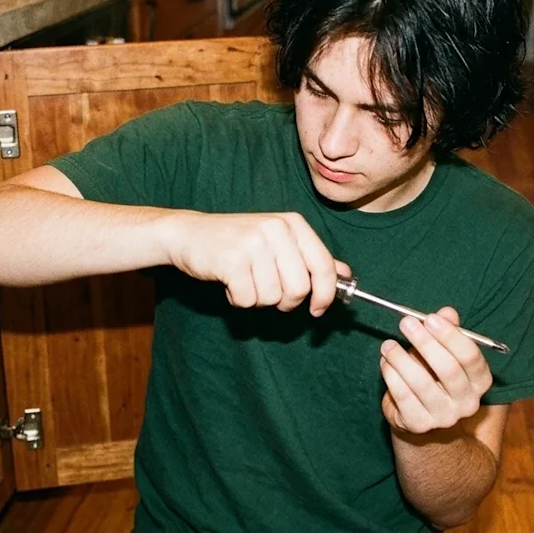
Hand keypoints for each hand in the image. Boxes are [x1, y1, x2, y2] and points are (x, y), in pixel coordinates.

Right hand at [164, 211, 349, 314]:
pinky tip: (230, 283)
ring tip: (245, 280)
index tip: (318, 309)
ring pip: (273, 297)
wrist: (189, 234)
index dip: (325, 294)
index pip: (323, 266)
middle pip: (299, 288)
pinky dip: (239, 299)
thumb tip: (344, 275)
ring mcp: (253, 243)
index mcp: (293, 224)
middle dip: (285, 301)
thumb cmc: (236, 241)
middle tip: (268, 293)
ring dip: (258, 299)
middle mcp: (276, 229)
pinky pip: (248, 300)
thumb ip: (310, 258)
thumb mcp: (278, 242)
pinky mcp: (232, 260)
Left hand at [379, 308, 492, 434]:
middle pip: (449, 370)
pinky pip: (403, 397)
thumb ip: (447, 330)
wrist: (418, 414)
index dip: (450, 335)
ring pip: (422, 384)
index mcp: (480, 381)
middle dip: (425, 343)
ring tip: (388, 344)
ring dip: (401, 359)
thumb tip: (447, 313)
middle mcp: (467, 402)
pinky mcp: (419, 424)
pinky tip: (385, 362)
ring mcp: (444, 416)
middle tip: (406, 323)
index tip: (429, 318)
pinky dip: (391, 376)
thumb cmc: (433, 374)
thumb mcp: (443, 351)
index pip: (470, 357)